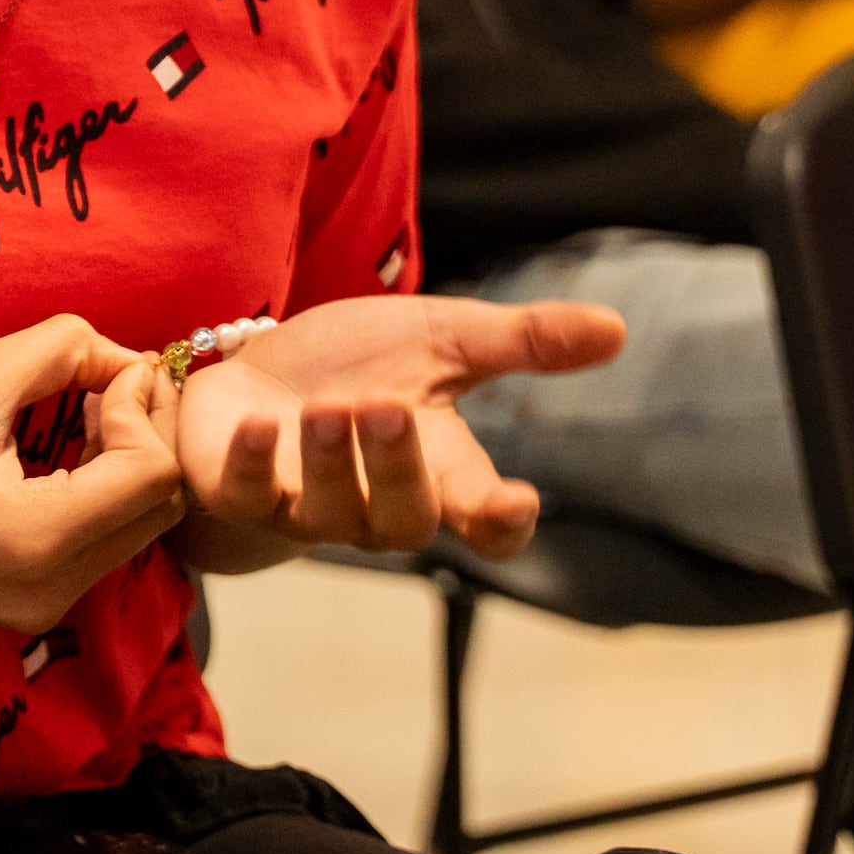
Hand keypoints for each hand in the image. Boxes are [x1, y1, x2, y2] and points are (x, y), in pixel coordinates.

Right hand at [0, 316, 187, 628]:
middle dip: (145, 433)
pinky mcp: (22, 609)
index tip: (101, 366)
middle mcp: (52, 591)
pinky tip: (56, 454)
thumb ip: (61, 350)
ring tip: (78, 411)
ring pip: (135, 530)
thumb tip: (120, 355)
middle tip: (103, 381)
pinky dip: (98, 496)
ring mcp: (38, 609)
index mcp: (39, 540)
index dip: (142, 405)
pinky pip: (97, 548)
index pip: (154, 471)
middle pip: (158, 507)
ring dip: (125, 465)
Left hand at [175, 296, 622, 559]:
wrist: (258, 368)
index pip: (487, 525)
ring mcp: (304, 505)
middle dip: (399, 470)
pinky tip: (261, 427)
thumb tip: (616, 327)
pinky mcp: (237, 491)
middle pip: (406, 521)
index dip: (502, 524)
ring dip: (331, 462)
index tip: (517, 502)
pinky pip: (246, 498)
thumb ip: (523, 341)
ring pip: (329, 514)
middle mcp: (376, 504)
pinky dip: (253, 466)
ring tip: (328, 408)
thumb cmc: (359, 364)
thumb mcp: (444, 340)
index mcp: (439, 474)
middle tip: (389, 410)